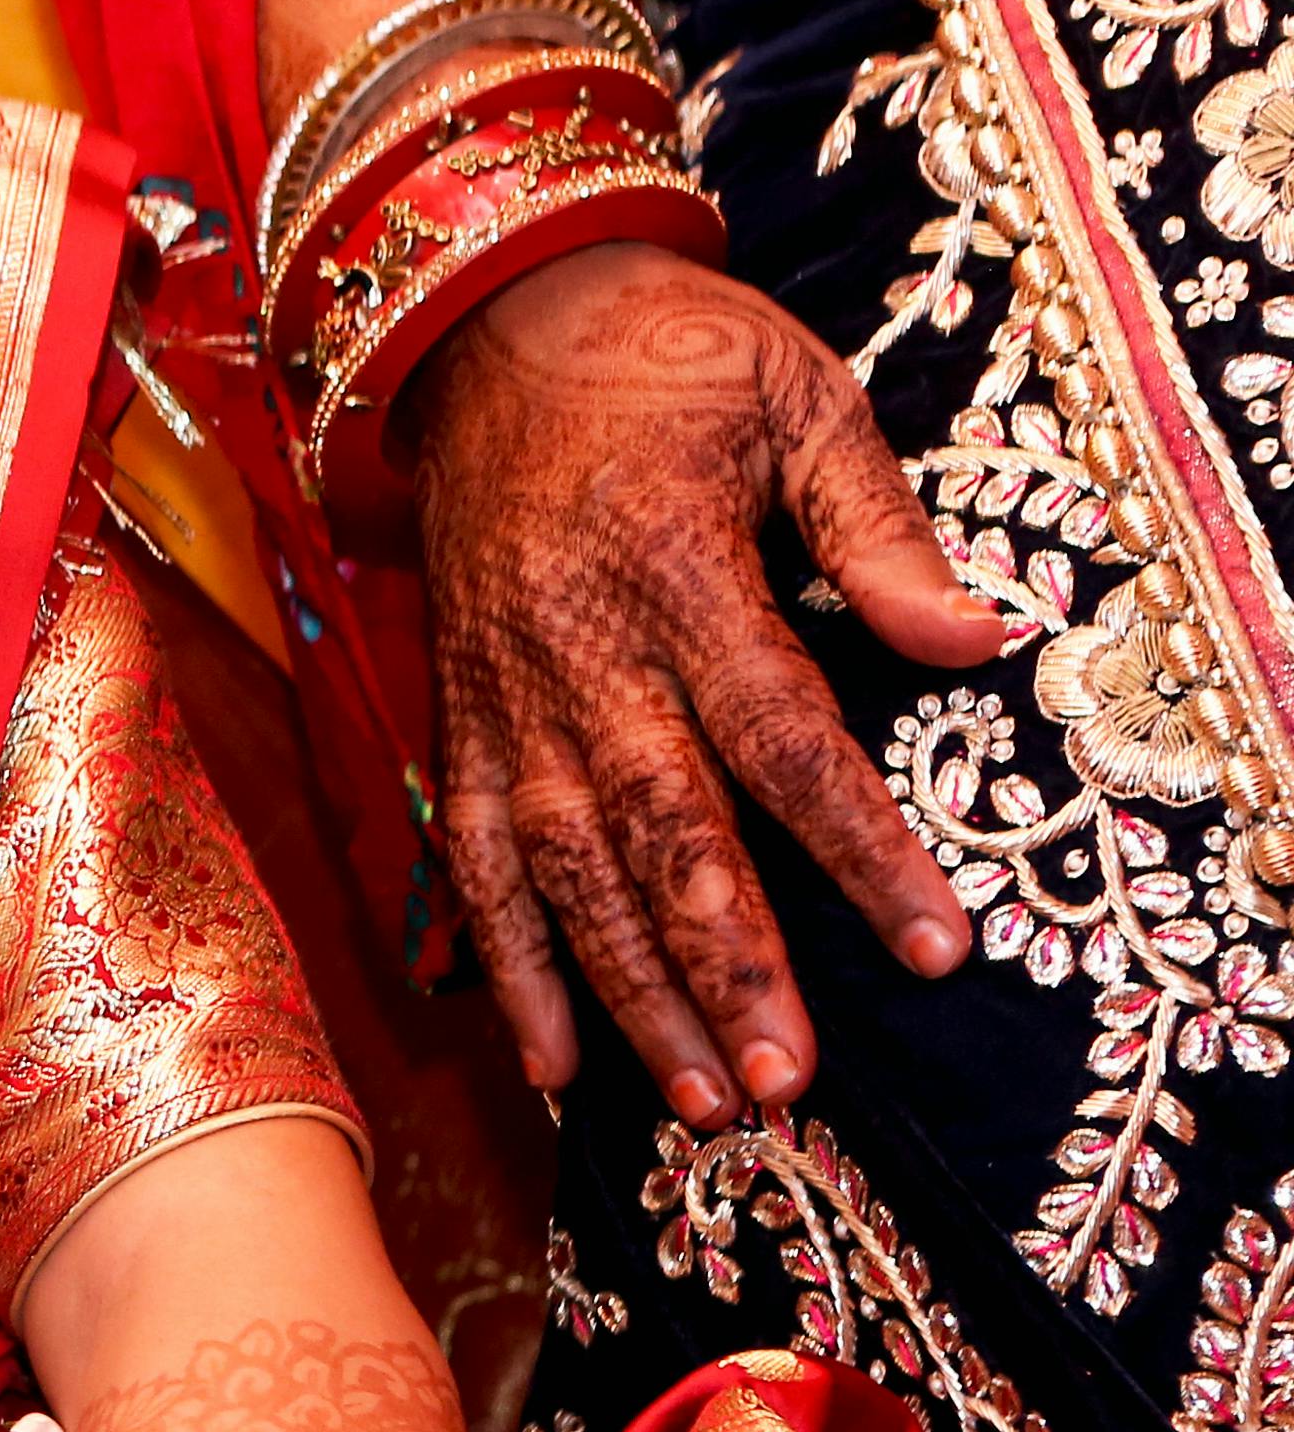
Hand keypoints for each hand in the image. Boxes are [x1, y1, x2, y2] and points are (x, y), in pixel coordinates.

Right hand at [404, 242, 1005, 1124]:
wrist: (485, 328)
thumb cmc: (662, 360)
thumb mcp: (794, 397)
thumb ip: (876, 526)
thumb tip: (973, 639)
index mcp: (675, 573)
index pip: (782, 736)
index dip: (856, 849)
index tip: (933, 946)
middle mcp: (579, 657)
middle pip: (660, 834)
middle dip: (725, 967)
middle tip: (784, 1080)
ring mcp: (505, 700)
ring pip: (566, 874)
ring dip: (631, 997)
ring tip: (701, 1103)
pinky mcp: (458, 722)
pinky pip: (474, 864)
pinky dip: (506, 968)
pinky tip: (553, 1064)